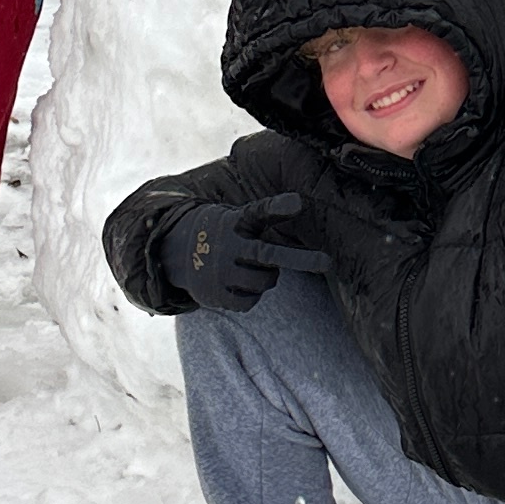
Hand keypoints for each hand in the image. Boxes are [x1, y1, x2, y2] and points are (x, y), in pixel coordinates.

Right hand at [159, 191, 332, 312]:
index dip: (279, 207)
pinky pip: (250, 301)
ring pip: (266, 281)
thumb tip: (301, 203)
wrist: (177, 253)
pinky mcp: (217, 294)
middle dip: (301, 260)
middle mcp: (230, 245)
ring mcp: (222, 271)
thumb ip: (268, 214)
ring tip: (253, 268)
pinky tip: (238, 283)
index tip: (299, 202)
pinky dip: (251, 294)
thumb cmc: (226, 233)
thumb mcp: (241, 218)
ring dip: (267, 277)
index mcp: (238, 222)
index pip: (260, 212)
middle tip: (328, 263)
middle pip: (270, 255)